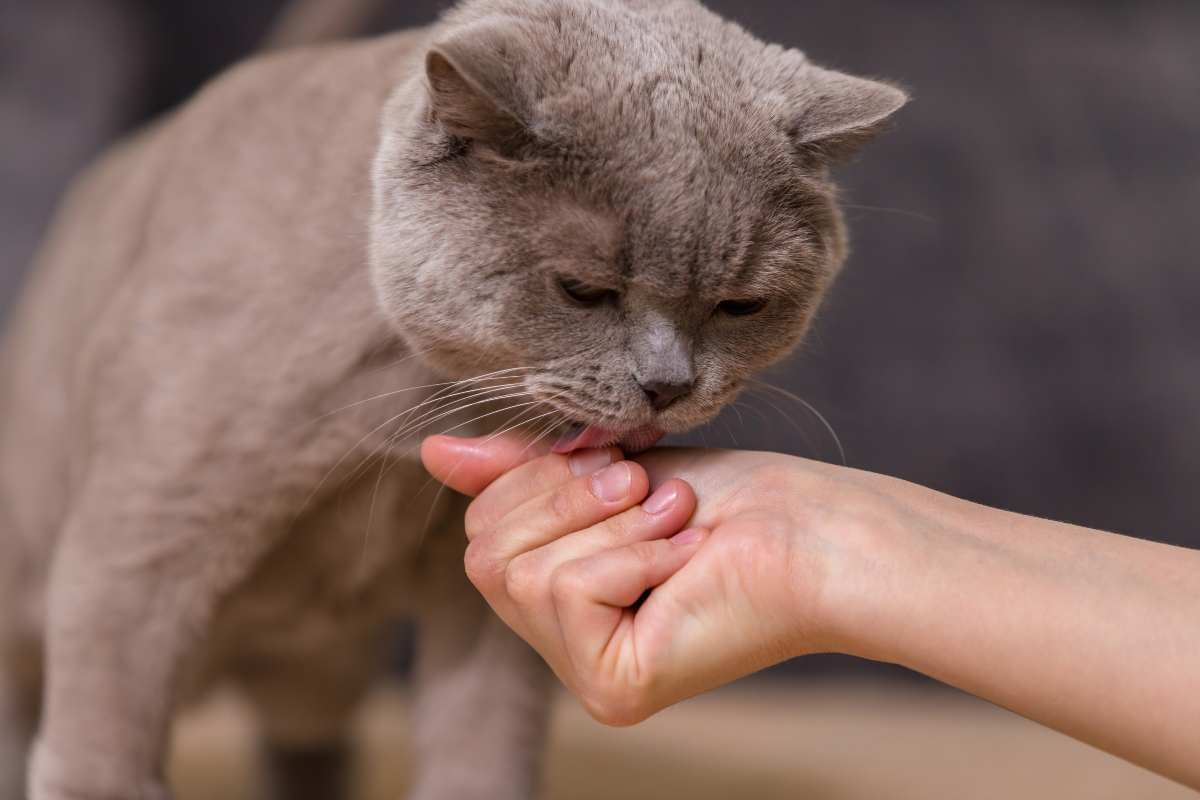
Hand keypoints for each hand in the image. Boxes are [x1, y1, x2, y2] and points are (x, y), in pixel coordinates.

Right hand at [421, 435, 848, 724]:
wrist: (808, 527)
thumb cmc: (722, 500)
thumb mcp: (599, 471)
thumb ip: (516, 471)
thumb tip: (432, 451)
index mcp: (556, 594)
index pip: (478, 533)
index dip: (536, 481)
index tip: (616, 465)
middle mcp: (563, 644)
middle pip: (483, 553)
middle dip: (569, 498)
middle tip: (648, 490)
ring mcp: (586, 674)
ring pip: (522, 572)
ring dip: (611, 524)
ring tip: (674, 522)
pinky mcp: (613, 688)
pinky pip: (566, 590)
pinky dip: (629, 554)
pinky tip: (684, 559)